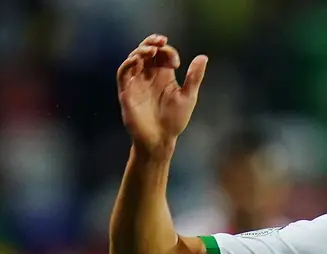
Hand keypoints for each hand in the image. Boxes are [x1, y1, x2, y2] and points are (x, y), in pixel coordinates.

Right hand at [116, 35, 207, 156]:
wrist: (160, 140)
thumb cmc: (174, 121)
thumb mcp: (188, 97)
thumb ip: (194, 77)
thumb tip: (203, 57)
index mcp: (163, 75)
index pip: (162, 54)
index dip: (168, 52)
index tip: (177, 63)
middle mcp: (149, 76)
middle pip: (147, 51)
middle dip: (152, 42)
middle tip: (160, 41)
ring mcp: (137, 82)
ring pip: (134, 58)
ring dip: (140, 51)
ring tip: (150, 50)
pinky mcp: (126, 91)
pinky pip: (123, 72)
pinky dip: (128, 63)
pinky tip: (137, 60)